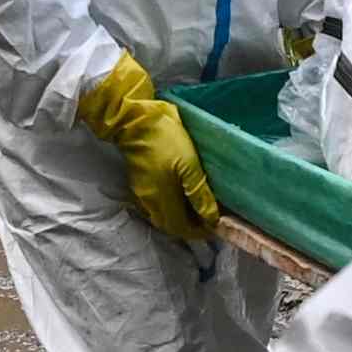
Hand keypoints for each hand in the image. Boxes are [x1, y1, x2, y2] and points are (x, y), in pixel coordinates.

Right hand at [76, 52, 218, 245]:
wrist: (135, 120)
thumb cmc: (165, 140)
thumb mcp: (189, 165)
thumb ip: (199, 194)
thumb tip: (211, 218)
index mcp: (161, 200)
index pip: (181, 229)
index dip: (199, 231)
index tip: (216, 225)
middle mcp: (149, 202)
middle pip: (171, 225)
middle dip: (191, 226)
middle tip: (211, 217)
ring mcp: (142, 193)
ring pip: (163, 216)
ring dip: (182, 217)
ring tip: (200, 207)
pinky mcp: (140, 182)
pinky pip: (157, 204)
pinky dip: (172, 206)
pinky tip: (183, 195)